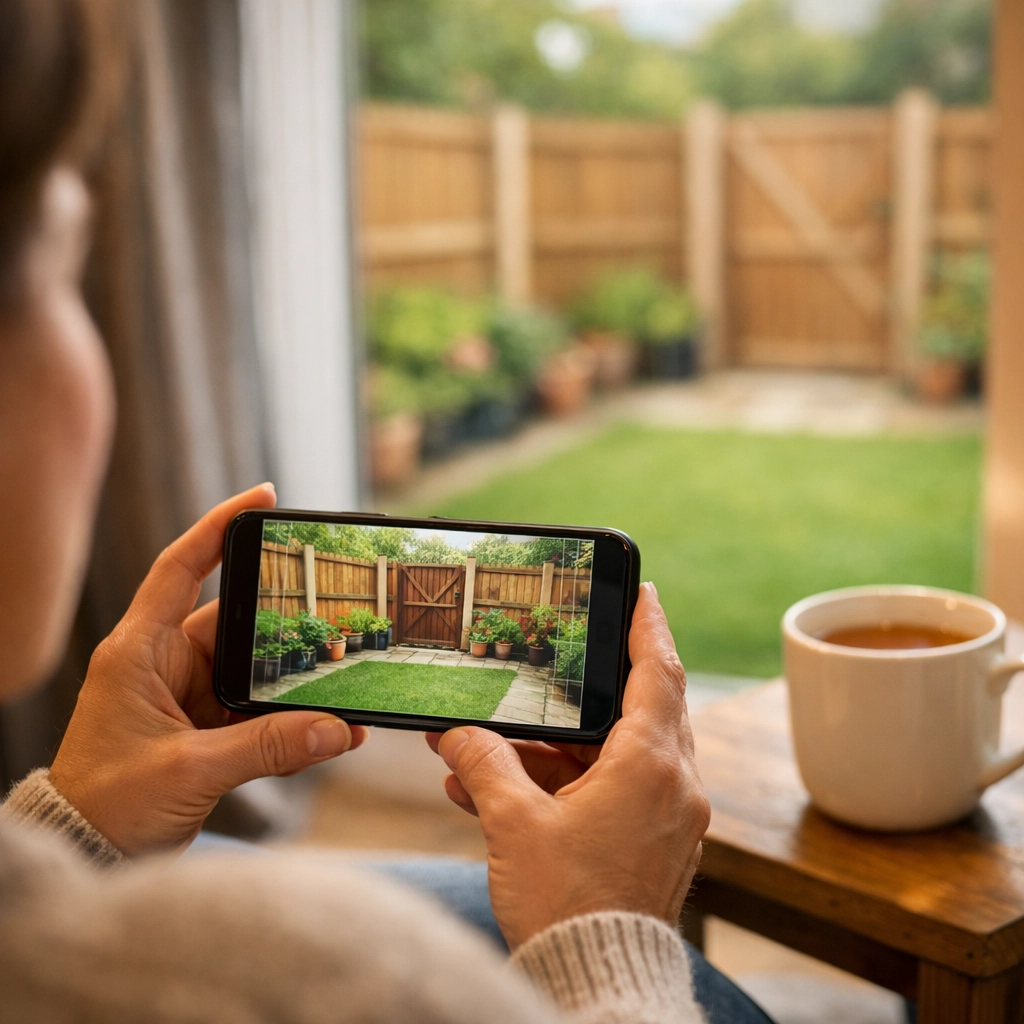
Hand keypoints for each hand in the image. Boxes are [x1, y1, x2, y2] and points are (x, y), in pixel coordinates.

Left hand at [50, 484, 366, 855]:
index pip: (180, 567)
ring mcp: (184, 695)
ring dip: (290, 677)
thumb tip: (336, 729)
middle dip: (282, 620)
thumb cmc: (108, 804)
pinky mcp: (202, 727)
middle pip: (234, 619)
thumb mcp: (190, 770)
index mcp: (140, 651)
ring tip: (338, 676)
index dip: (218, 526)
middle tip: (332, 611)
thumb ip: (266, 746)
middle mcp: (163, 663)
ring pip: (251, 667)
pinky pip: (254, 706)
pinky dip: (285, 714)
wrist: (87, 854)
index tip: (263, 496)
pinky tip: (323, 724)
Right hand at [427, 583, 709, 949]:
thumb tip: (454, 736)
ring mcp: (668, 818)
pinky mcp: (654, 844)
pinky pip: (613, 791)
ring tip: (495, 741)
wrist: (595, 985)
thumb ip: (482, 766)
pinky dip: (569, 781)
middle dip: (595, 685)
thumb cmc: (566, 907)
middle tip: (568, 654)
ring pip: (618, 754)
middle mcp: (673, 786)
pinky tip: (503, 787)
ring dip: (561, 746)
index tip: (643, 592)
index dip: (649, 626)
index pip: (659, 673)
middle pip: (641, 708)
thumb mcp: (514, 825)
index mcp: (651, 767)